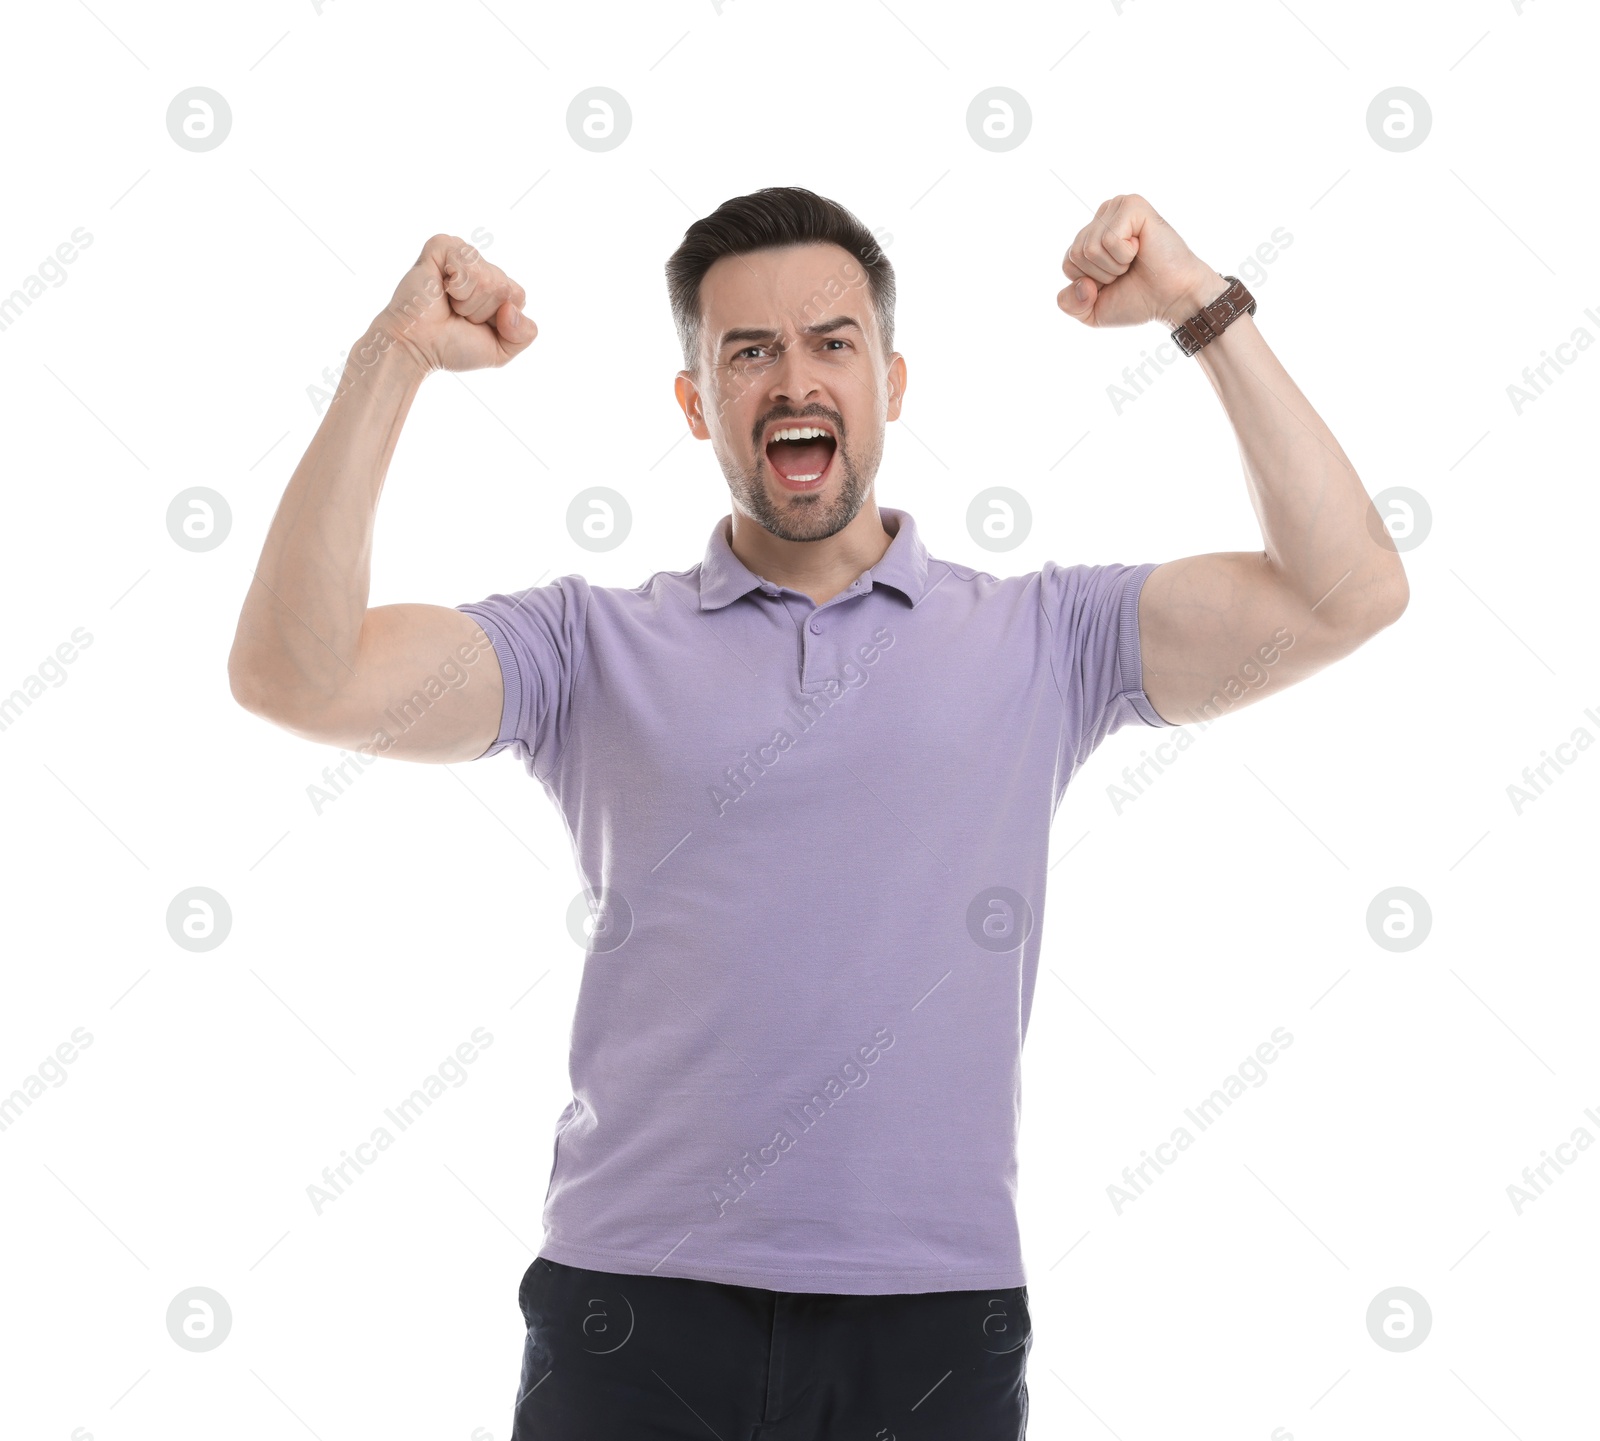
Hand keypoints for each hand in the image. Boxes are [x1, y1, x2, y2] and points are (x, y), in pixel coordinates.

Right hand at [374, 233, 535, 373]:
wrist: (417, 346)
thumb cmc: (452, 346)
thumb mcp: (501, 350)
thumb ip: (525, 334)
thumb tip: (511, 309)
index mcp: (495, 286)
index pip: (519, 295)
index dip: (499, 319)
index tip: (474, 324)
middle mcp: (481, 266)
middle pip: (505, 287)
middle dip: (482, 311)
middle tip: (456, 314)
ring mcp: (461, 253)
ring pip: (489, 279)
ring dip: (467, 302)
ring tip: (448, 304)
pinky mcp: (442, 245)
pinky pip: (469, 265)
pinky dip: (457, 287)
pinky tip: (440, 289)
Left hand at [1056, 194, 1225, 330]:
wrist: (1173, 299)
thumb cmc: (1138, 300)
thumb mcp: (1092, 311)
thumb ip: (1068, 303)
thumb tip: (1081, 283)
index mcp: (1091, 236)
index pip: (1068, 263)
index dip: (1089, 283)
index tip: (1116, 281)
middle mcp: (1102, 217)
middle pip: (1075, 255)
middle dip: (1101, 275)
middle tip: (1128, 271)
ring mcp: (1116, 208)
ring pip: (1089, 248)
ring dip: (1114, 266)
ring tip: (1134, 261)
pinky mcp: (1132, 205)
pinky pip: (1108, 240)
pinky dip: (1124, 255)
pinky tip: (1141, 249)